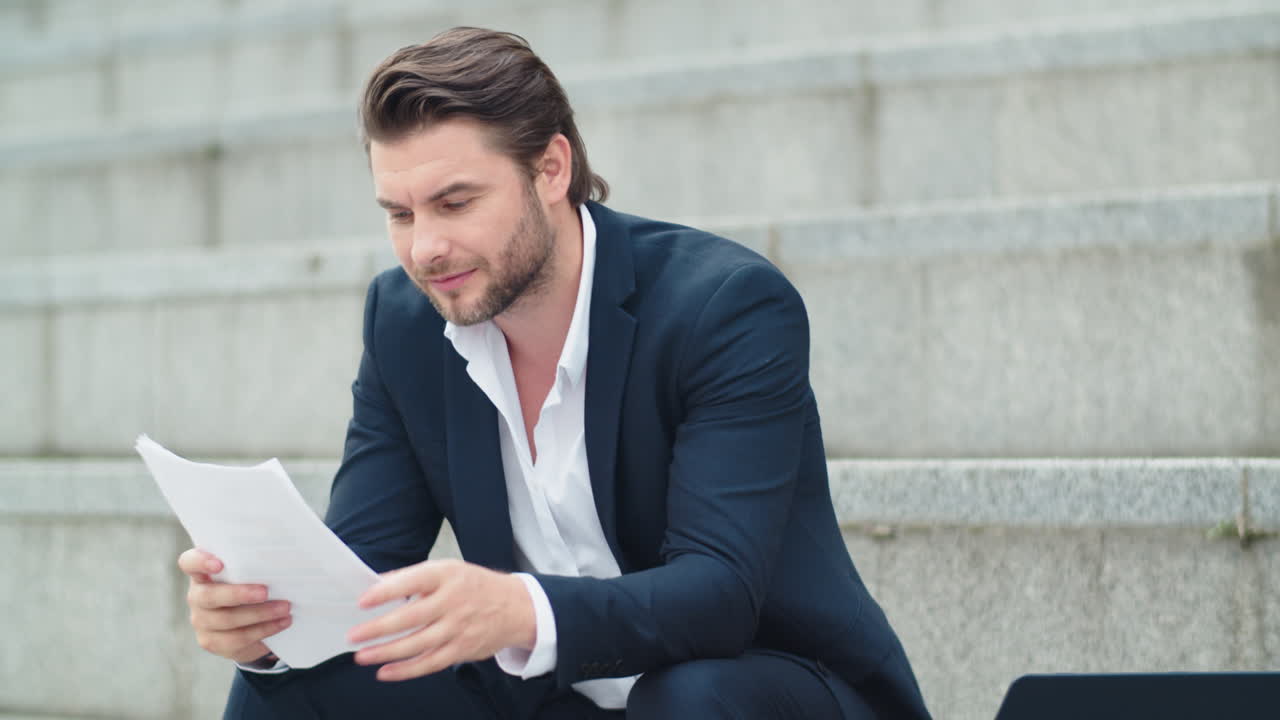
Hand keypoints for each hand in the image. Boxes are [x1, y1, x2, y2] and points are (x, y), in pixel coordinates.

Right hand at [178, 548, 291, 663]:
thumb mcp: (250, 574)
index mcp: (203, 573)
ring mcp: (201, 621)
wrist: (249, 623)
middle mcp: (197, 596)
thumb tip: (280, 560)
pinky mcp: (212, 642)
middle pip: (209, 596)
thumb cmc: (251, 586)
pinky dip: (264, 629)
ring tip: (285, 608)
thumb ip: (254, 565)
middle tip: (265, 592)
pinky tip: (282, 623)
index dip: (200, 562)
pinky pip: (238, 638)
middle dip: (239, 594)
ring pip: (227, 620)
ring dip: (260, 614)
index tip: (219, 564)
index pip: (189, 563)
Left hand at [348, 558, 535, 680]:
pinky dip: (406, 670)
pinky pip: (430, 663)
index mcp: (447, 575)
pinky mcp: (461, 649)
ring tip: (362, 656)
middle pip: (411, 617)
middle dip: (379, 628)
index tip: (363, 600)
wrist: (515, 607)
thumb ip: (412, 578)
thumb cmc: (473, 585)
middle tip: (354, 635)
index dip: (387, 591)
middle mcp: (453, 601)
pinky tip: (385, 672)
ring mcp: (458, 628)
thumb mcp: (448, 569)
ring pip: (418, 644)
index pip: (413, 581)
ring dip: (387, 652)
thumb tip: (375, 584)